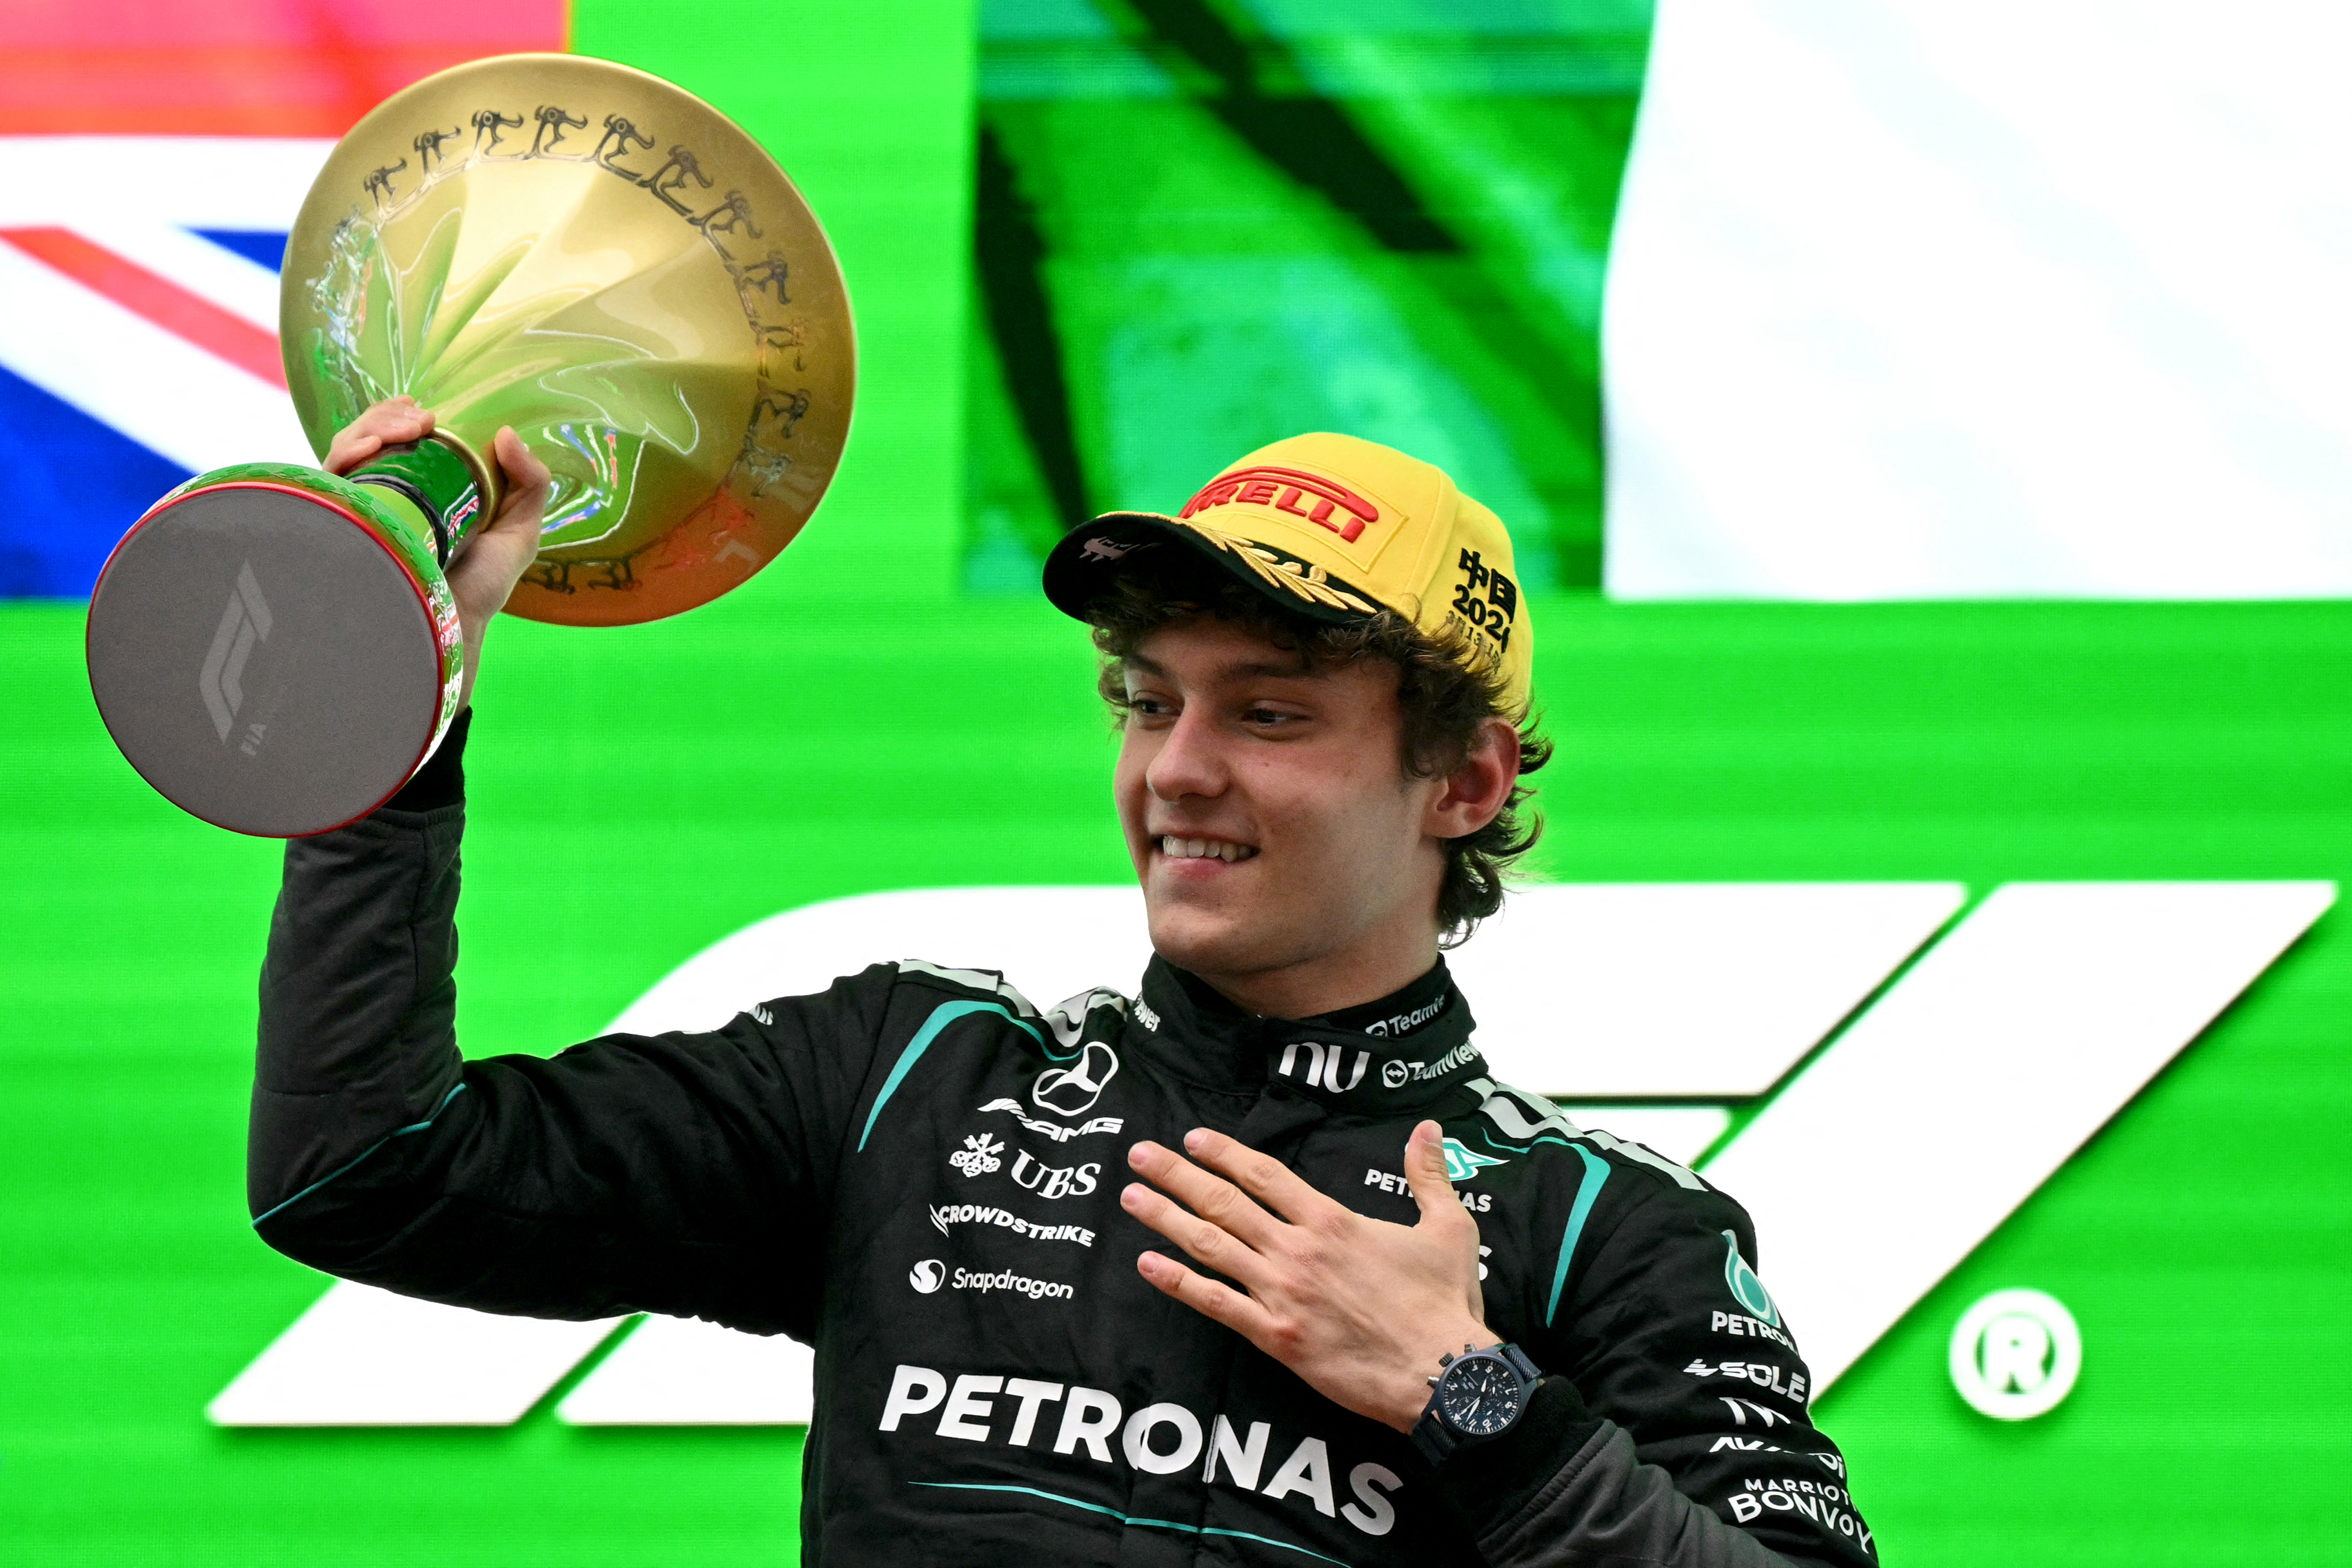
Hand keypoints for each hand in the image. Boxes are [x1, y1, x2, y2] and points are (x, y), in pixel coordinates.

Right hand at [324, 397, 550, 710]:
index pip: (396, 440)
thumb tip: (507, 433)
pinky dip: (346, 455)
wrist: (447, 628)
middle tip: (421, 420)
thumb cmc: (482, 587)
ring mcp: (359, 511)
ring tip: (405, 429)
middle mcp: (383, 498)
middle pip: (366, 438)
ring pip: (345, 452)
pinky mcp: (341, 525)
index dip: (400, 416)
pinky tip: (370, 449)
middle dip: (388, 417)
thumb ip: (530, 483)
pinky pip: (328, 481)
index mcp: (418, 491)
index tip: (421, 409)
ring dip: (370, 427)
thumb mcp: (520, 531)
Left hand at [1123, 1120, 1489, 1432]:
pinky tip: (1148, 1265)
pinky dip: (1178, 1283)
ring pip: (1211, 1246)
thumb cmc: (1445, 1304)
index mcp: (1332, 1221)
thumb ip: (1429, 1175)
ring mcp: (1283, 1293)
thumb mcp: (1450, 1228)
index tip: (1193, 1138)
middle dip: (1177, 1174)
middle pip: (1224, 1202)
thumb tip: (1427, 1128)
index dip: (1225, 1153)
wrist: (1444, 1374)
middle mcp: (1298, 1250)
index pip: (1265, 1176)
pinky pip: (1217, 1304)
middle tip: (1139, 1154)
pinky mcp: (1277, 1337)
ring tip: (1131, 1197)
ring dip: (1165, 1219)